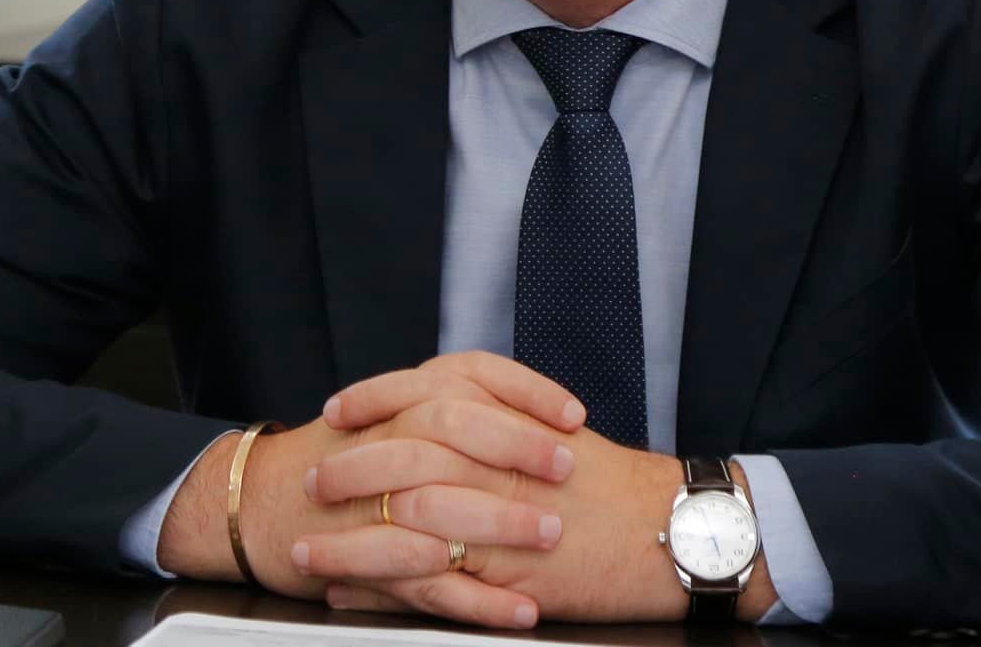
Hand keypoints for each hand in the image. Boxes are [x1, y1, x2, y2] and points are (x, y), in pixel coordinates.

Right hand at [156, 353, 581, 620]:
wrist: (259, 500)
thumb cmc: (340, 458)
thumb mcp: (394, 417)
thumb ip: (454, 412)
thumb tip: (532, 417)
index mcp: (404, 399)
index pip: (472, 375)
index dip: (526, 393)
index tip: (573, 415)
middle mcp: (389, 438)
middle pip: (457, 428)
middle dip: (518, 447)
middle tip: (567, 468)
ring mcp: (375, 501)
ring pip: (442, 502)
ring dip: (502, 522)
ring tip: (552, 537)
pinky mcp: (368, 559)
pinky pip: (429, 582)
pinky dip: (480, 600)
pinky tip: (521, 610)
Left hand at [299, 355, 777, 626]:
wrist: (672, 529)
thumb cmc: (615, 484)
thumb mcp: (552, 430)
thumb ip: (497, 414)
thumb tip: (439, 412)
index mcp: (506, 415)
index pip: (422, 391)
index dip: (372, 399)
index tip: (335, 410)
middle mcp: (496, 458)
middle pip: (401, 452)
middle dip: (347, 467)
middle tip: (311, 478)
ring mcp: (498, 515)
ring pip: (402, 520)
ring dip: (347, 536)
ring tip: (308, 546)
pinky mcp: (505, 572)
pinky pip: (428, 580)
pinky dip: (380, 587)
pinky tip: (351, 591)